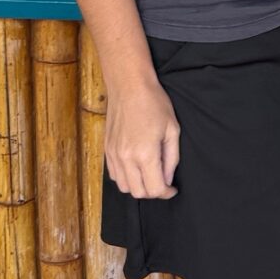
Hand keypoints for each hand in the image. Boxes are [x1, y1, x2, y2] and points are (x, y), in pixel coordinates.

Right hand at [106, 76, 180, 198]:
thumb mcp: (172, 130)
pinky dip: (125, 178)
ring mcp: (113, 155)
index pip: (155, 189)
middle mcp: (126, 158)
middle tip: (163, 181)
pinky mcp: (106, 150)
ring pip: (124, 187)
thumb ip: (171, 159)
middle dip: (153, 192)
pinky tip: (135, 167)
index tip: (172, 189)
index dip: (166, 193)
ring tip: (149, 174)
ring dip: (138, 186)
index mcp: (145, 154)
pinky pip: (114, 175)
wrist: (129, 86)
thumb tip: (167, 179)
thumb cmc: (154, 103)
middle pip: (138, 193)